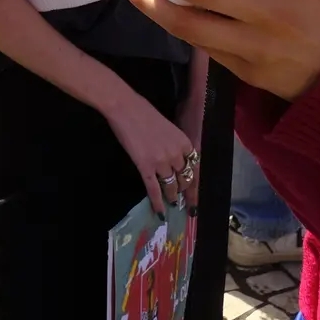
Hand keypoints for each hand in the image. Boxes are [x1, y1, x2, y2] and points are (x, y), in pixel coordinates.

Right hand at [105, 91, 197, 214]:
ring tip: (173, 205)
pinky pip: (154, 189)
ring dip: (172, 197)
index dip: (194, 180)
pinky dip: (157, 202)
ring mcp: (161, 162)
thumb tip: (172, 156)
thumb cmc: (144, 112)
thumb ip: (173, 143)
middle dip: (184, 190)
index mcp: (184, 142)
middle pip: (184, 178)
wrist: (125, 107)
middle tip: (184, 200)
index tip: (194, 189)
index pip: (194, 166)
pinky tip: (160, 212)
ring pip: (171, 186)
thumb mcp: (167, 126)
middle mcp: (176, 154)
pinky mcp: (145, 167)